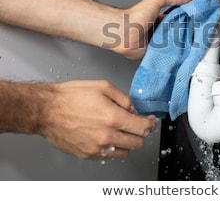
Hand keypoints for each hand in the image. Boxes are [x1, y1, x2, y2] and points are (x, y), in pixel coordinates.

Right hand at [39, 80, 156, 159]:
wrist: (46, 110)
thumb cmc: (71, 96)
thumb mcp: (103, 87)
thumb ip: (124, 99)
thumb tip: (134, 110)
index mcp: (113, 118)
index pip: (143, 128)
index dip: (151, 124)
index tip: (151, 121)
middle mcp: (107, 136)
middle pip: (138, 143)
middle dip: (141, 133)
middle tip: (136, 125)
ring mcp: (97, 148)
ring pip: (125, 152)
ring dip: (127, 142)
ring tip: (118, 130)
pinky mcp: (87, 155)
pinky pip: (109, 155)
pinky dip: (112, 147)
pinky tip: (105, 135)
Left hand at [110, 0, 193, 59]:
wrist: (124, 32)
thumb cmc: (136, 16)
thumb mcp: (157, 0)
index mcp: (160, 18)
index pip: (178, 18)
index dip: (187, 18)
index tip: (197, 18)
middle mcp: (159, 30)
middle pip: (177, 31)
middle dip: (186, 32)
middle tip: (197, 33)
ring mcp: (157, 42)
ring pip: (174, 43)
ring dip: (181, 43)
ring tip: (192, 43)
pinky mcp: (155, 52)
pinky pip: (167, 54)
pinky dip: (173, 53)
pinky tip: (181, 52)